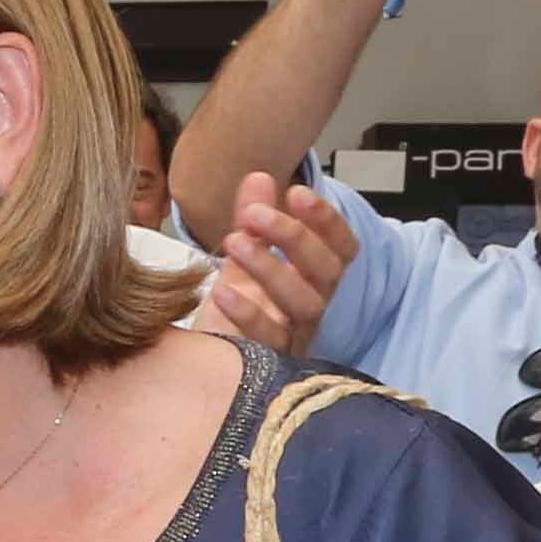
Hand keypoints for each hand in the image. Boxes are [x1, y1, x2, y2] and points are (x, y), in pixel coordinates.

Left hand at [193, 172, 360, 353]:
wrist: (199, 364)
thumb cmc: (232, 308)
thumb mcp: (242, 258)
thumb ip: (252, 219)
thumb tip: (258, 177)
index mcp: (313, 280)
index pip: (342, 249)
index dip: (327, 220)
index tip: (296, 191)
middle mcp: (311, 308)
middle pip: (327, 272)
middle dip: (295, 237)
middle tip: (254, 214)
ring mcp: (294, 338)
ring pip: (304, 303)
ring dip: (272, 267)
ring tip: (234, 241)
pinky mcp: (269, 364)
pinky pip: (269, 341)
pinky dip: (249, 314)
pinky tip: (222, 291)